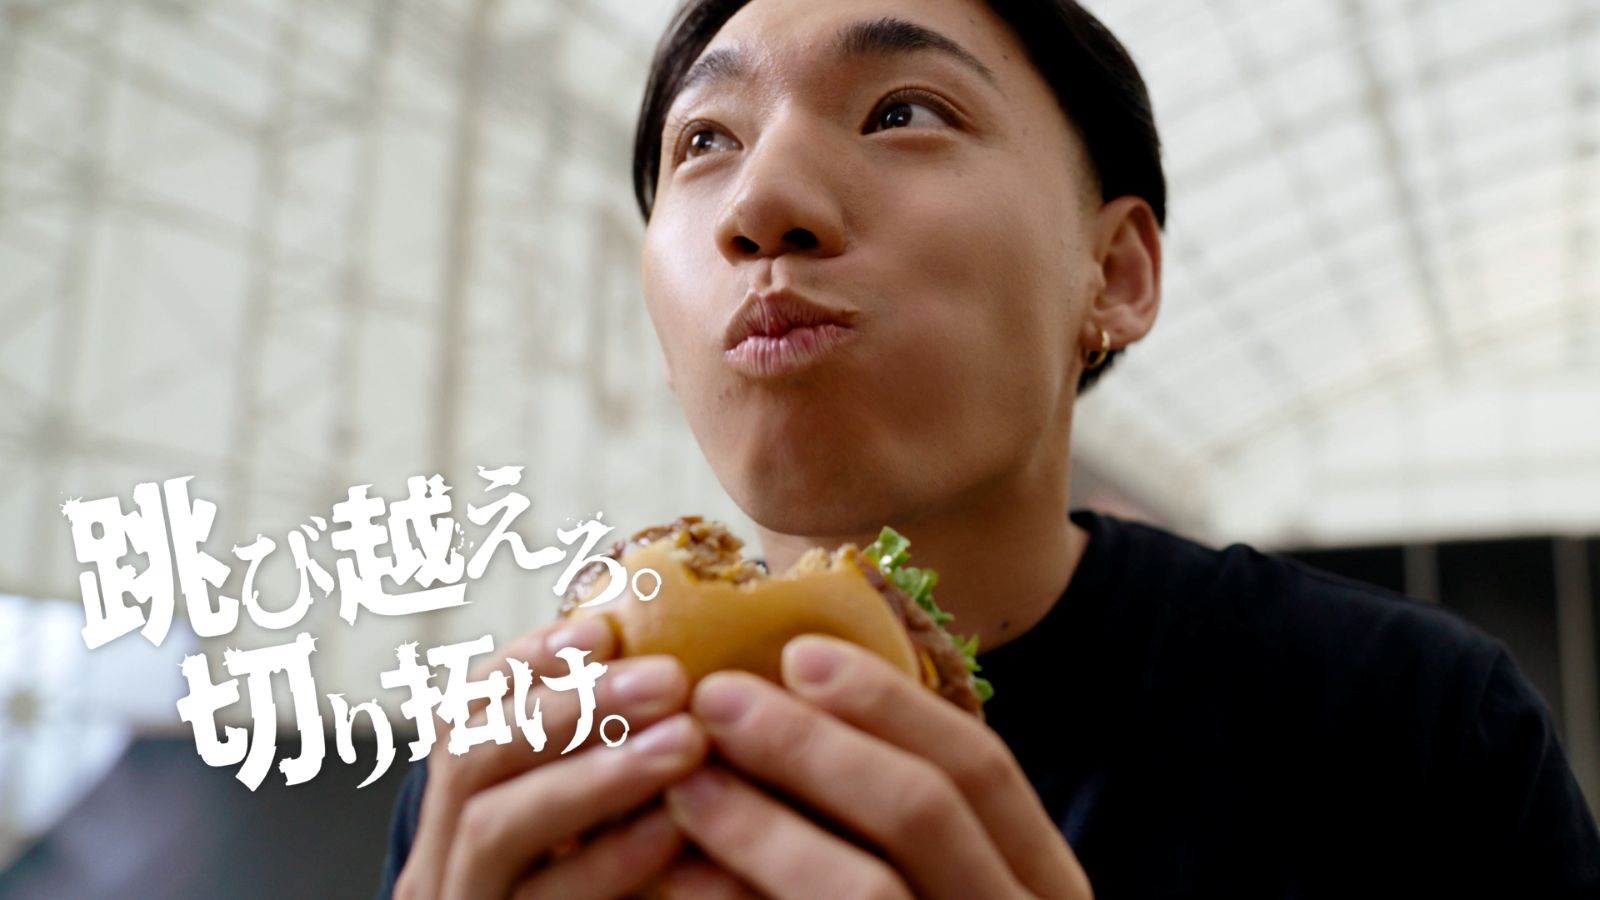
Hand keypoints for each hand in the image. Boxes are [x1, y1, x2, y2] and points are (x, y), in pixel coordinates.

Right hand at [393, 617, 711, 899]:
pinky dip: (606, 866)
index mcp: (454, 814)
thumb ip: (590, 760)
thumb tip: (670, 667)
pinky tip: (669, 836)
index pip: (465, 714)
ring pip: (494, 833)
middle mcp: (437, 865)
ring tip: (684, 744)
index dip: (528, 662)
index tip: (602, 625)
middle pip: (471, 761)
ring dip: (592, 777)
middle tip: (669, 678)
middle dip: (571, 708)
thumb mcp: (567, 827)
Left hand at [659, 635, 1092, 899]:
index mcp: (1045, 888)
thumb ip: (907, 826)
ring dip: (768, 828)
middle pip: (926, 813)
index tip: (798, 651)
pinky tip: (680, 885)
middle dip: (813, 746)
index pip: (981, 769)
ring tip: (685, 785)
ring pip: (868, 891)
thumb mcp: (957, 889)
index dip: (889, 702)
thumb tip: (801, 700)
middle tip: (716, 699)